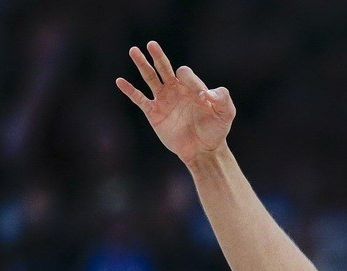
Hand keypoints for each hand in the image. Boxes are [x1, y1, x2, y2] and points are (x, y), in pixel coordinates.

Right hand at [115, 41, 235, 165]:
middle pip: (164, 68)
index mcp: (192, 87)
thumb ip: (223, 98)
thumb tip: (207, 92)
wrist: (204, 150)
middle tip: (151, 44)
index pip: (185, 73)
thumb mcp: (226, 113)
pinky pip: (139, 99)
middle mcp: (176, 90)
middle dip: (158, 56)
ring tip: (134, 50)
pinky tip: (120, 81)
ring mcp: (164, 100)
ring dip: (142, 64)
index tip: (202, 97)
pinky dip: (130, 90)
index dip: (191, 80)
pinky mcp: (154, 113)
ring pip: (150, 78)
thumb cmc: (216, 130)